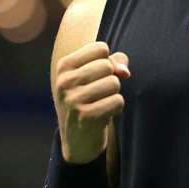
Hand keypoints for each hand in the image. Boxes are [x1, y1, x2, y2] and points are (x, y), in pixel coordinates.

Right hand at [52, 42, 129, 162]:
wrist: (76, 139)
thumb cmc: (88, 99)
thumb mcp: (92, 77)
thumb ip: (113, 63)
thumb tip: (125, 72)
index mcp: (64, 66)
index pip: (100, 48)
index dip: (107, 61)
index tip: (98, 76)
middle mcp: (65, 82)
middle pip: (107, 66)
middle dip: (111, 79)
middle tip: (100, 93)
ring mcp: (74, 100)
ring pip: (114, 83)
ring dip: (114, 94)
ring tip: (102, 103)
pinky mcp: (87, 116)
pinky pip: (118, 101)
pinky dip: (117, 108)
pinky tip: (105, 114)